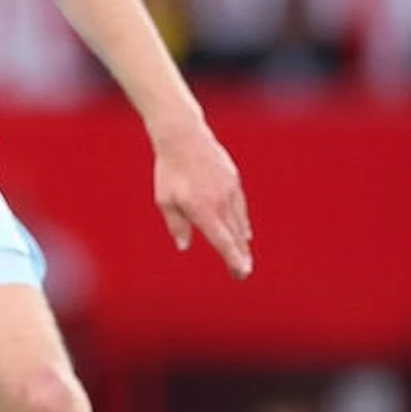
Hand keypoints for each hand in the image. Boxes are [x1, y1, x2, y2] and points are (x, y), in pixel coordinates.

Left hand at [152, 121, 253, 278]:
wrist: (183, 137)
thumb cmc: (169, 171)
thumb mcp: (165, 200)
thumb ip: (177, 225)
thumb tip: (184, 246)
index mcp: (203, 210)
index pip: (222, 240)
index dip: (232, 258)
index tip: (242, 272)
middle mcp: (221, 202)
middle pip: (235, 236)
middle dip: (239, 256)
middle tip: (241, 274)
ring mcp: (230, 190)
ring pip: (240, 222)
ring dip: (242, 241)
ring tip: (242, 256)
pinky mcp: (233, 180)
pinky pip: (241, 207)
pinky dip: (243, 222)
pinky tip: (244, 232)